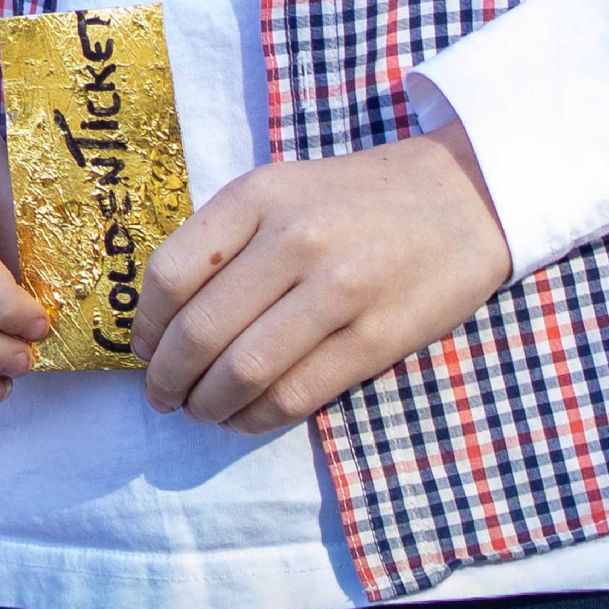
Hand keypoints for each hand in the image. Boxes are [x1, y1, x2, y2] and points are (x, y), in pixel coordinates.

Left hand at [139, 120, 512, 433]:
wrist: (465, 197)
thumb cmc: (358, 199)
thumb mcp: (282, 190)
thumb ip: (225, 240)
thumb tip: (163, 321)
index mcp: (259, 197)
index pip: (170, 274)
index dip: (146, 327)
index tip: (142, 351)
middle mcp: (294, 240)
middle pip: (200, 332)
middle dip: (167, 379)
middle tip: (161, 397)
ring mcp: (339, 291)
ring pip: (243, 372)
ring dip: (207, 405)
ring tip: (200, 411)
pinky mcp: (376, 339)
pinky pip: (295, 395)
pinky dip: (256, 418)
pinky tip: (245, 417)